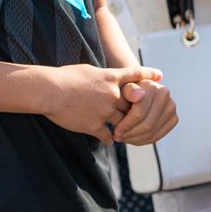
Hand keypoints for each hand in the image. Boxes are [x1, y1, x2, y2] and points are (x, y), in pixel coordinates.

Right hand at [44, 64, 162, 144]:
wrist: (50, 91)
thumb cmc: (64, 77)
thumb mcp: (88, 71)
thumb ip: (102, 77)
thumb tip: (108, 78)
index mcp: (111, 78)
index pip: (135, 75)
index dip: (149, 75)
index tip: (161, 77)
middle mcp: (112, 94)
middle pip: (132, 104)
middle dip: (133, 110)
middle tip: (136, 114)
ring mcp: (105, 111)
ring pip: (122, 122)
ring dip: (123, 127)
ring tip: (123, 132)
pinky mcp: (94, 125)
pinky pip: (107, 136)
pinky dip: (109, 138)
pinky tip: (108, 140)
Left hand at [114, 78, 177, 144]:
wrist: (140, 91)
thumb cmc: (129, 91)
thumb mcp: (125, 88)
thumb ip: (129, 91)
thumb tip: (139, 96)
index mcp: (154, 88)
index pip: (140, 113)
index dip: (126, 125)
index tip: (115, 131)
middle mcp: (166, 97)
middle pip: (147, 125)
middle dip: (130, 134)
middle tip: (118, 137)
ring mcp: (172, 108)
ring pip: (153, 133)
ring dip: (136, 139)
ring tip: (124, 138)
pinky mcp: (173, 119)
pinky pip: (158, 136)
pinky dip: (144, 141)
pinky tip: (133, 139)